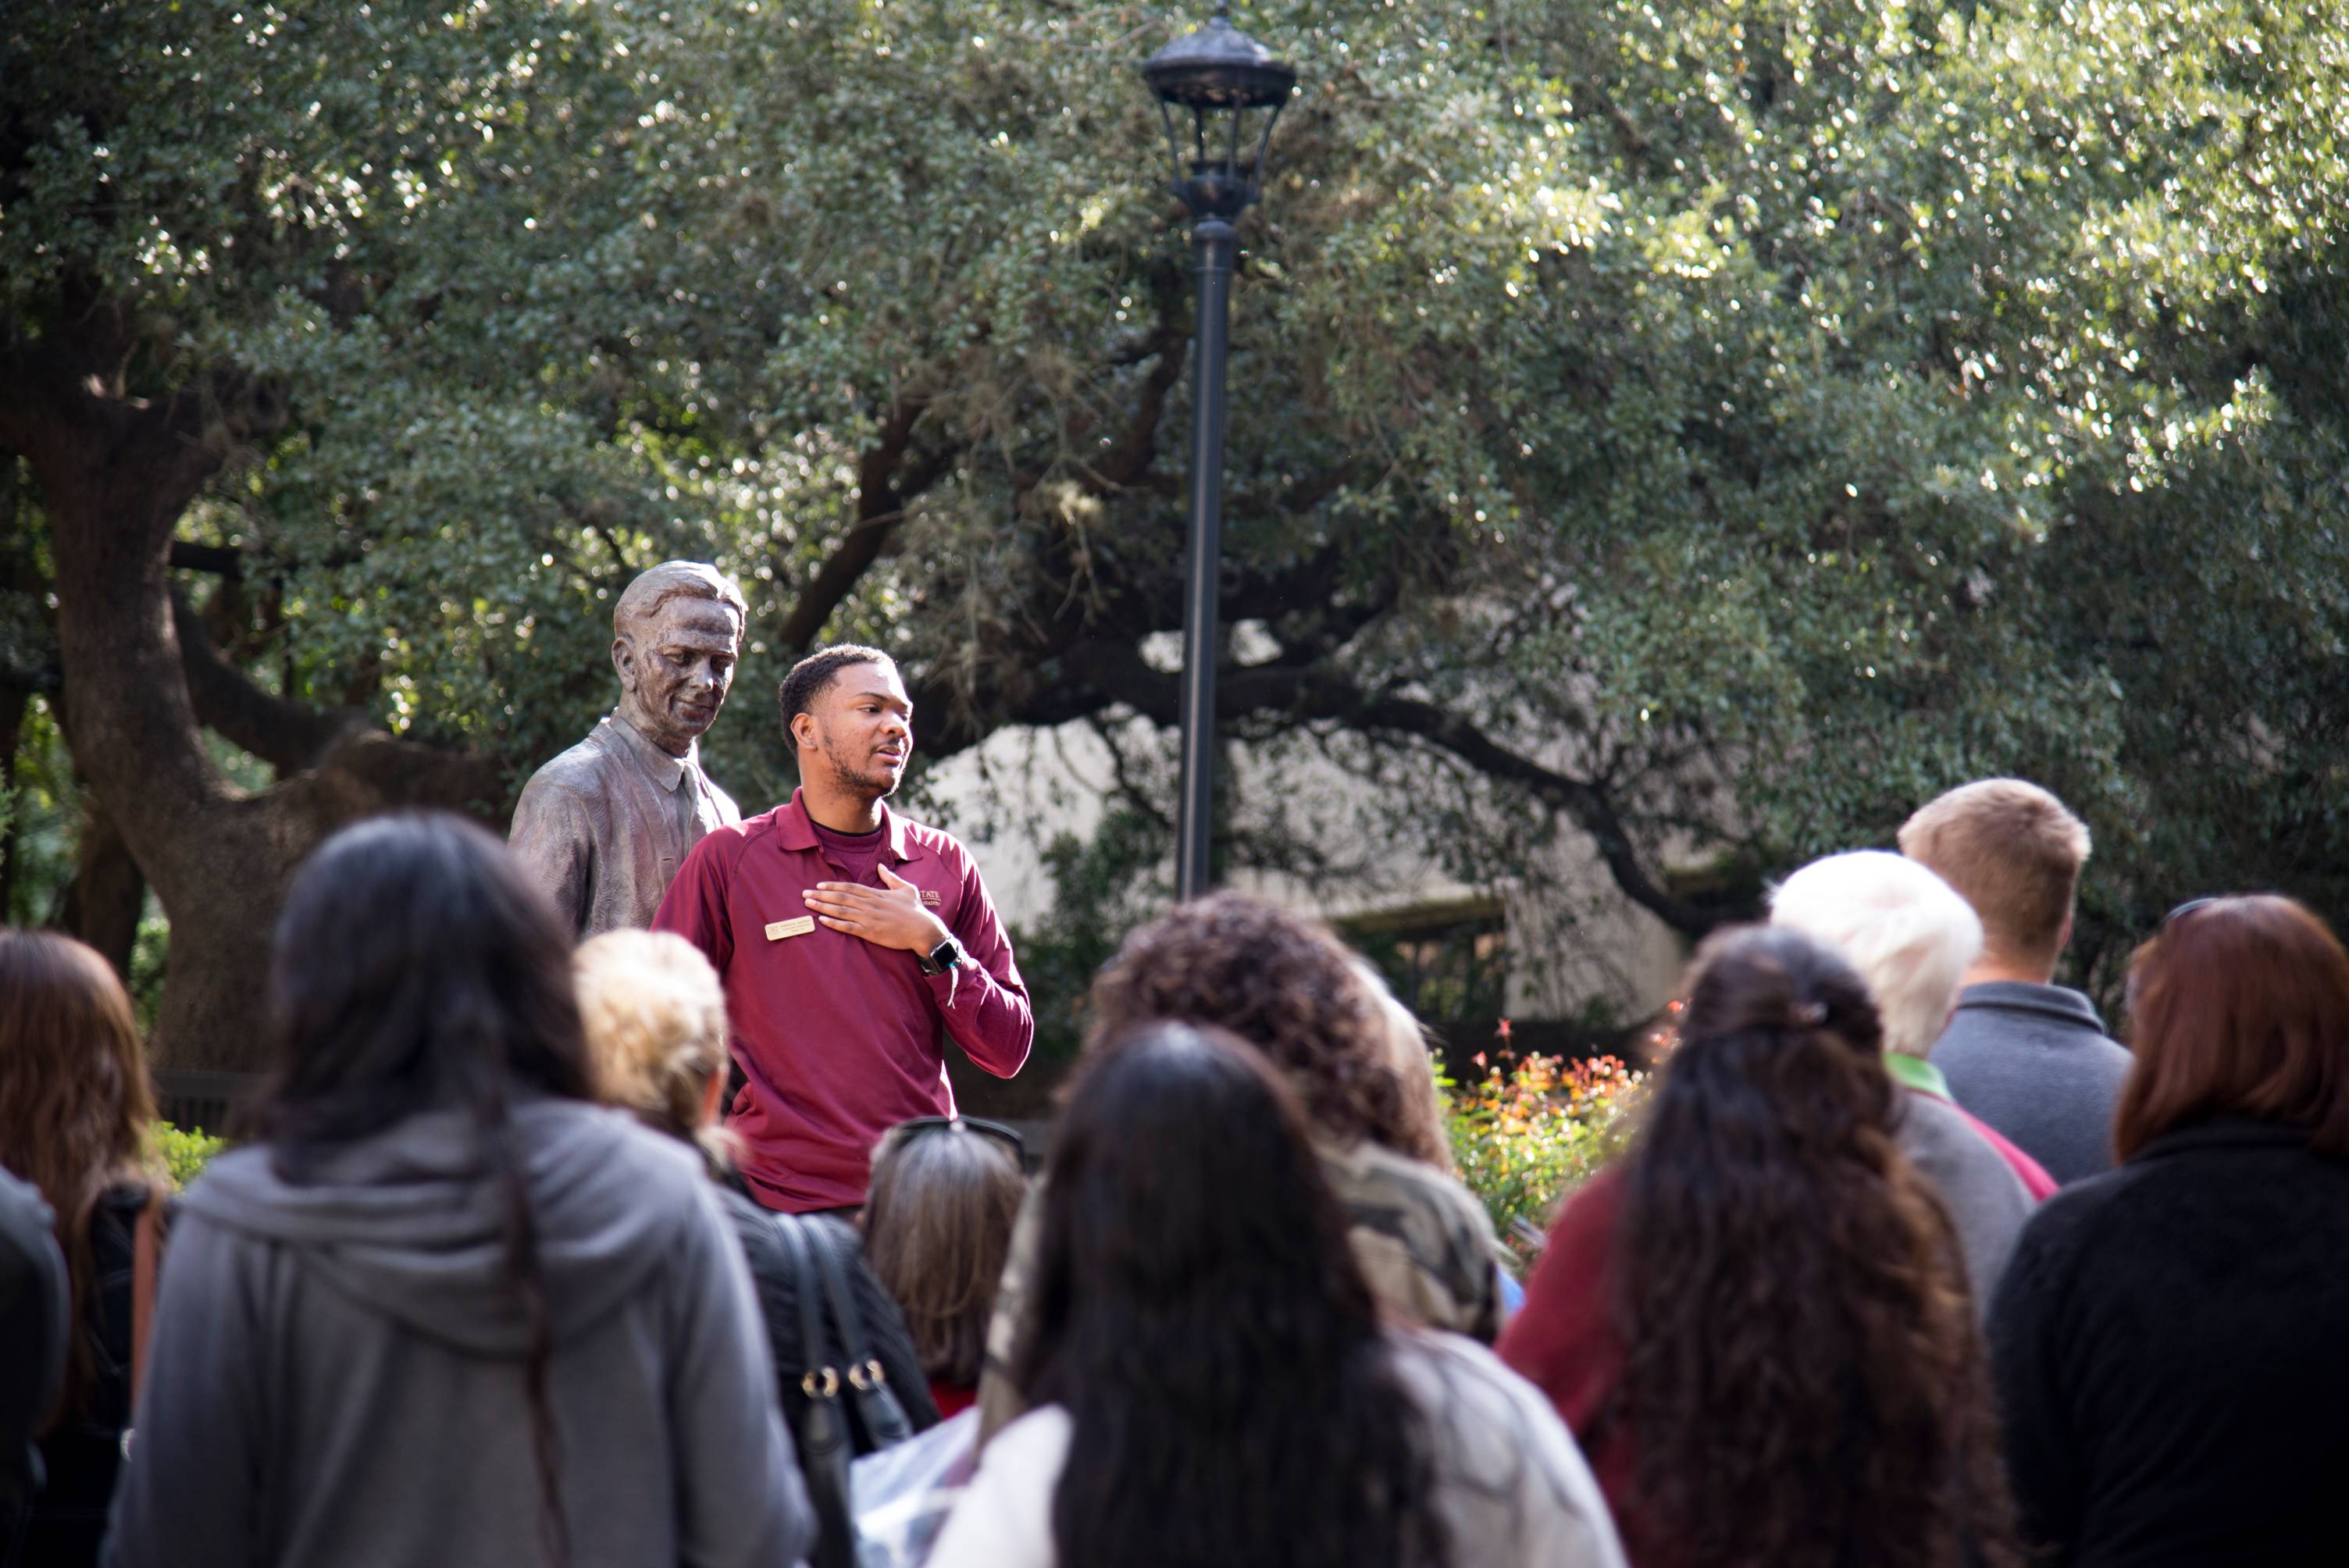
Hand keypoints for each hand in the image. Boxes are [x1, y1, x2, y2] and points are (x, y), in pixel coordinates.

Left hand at [804, 865, 951, 954]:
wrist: (924, 929)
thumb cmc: (916, 910)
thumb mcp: (906, 888)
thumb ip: (891, 878)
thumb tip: (881, 866)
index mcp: (877, 893)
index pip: (850, 887)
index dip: (833, 885)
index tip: (819, 884)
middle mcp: (870, 904)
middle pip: (841, 897)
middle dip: (821, 895)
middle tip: (804, 893)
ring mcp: (869, 918)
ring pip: (841, 910)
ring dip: (822, 906)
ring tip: (808, 904)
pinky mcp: (870, 932)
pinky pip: (848, 927)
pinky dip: (834, 923)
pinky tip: (822, 920)